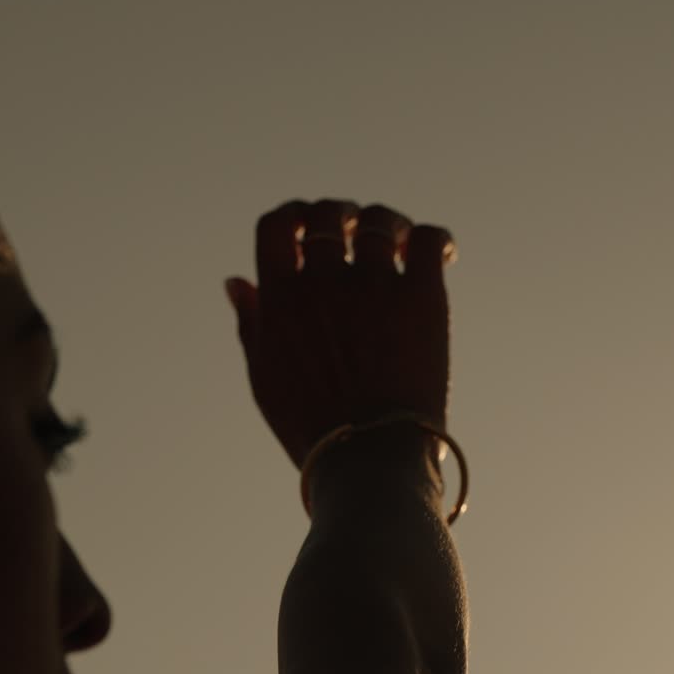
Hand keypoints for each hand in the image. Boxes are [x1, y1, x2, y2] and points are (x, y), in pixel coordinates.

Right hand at [226, 199, 455, 468]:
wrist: (371, 459)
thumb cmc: (314, 428)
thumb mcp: (265, 379)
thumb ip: (250, 324)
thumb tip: (235, 281)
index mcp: (280, 299)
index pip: (277, 224)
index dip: (293, 216)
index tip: (308, 227)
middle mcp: (323, 282)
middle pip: (328, 214)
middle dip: (340, 215)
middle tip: (355, 229)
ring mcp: (373, 286)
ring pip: (378, 221)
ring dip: (385, 222)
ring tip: (396, 240)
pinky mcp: (421, 298)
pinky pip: (427, 240)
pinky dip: (432, 239)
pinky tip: (437, 255)